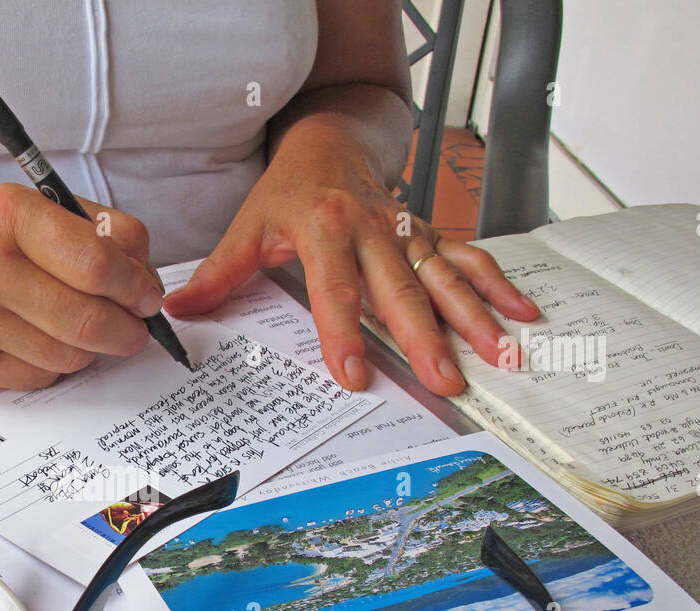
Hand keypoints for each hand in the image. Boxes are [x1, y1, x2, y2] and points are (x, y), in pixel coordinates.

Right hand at [0, 183, 164, 388]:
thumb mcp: (51, 209)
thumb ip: (110, 236)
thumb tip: (146, 288)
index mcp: (7, 215)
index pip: (97, 265)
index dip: (136, 287)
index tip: (147, 296)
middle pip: (88, 321)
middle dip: (128, 329)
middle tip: (136, 326)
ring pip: (70, 356)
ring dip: (95, 348)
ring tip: (88, 326)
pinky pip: (44, 376)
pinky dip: (60, 362)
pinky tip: (48, 337)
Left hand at [162, 128, 540, 395]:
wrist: (329, 140)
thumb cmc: (288, 190)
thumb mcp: (248, 228)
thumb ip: (219, 274)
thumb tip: (179, 312)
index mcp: (325, 230)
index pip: (335, 291)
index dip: (344, 336)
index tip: (355, 376)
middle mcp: (373, 230)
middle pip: (402, 290)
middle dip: (427, 337)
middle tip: (444, 380)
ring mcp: (406, 232)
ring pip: (444, 275)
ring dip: (474, 316)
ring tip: (499, 354)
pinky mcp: (427, 234)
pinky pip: (467, 257)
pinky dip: (496, 284)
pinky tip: (520, 313)